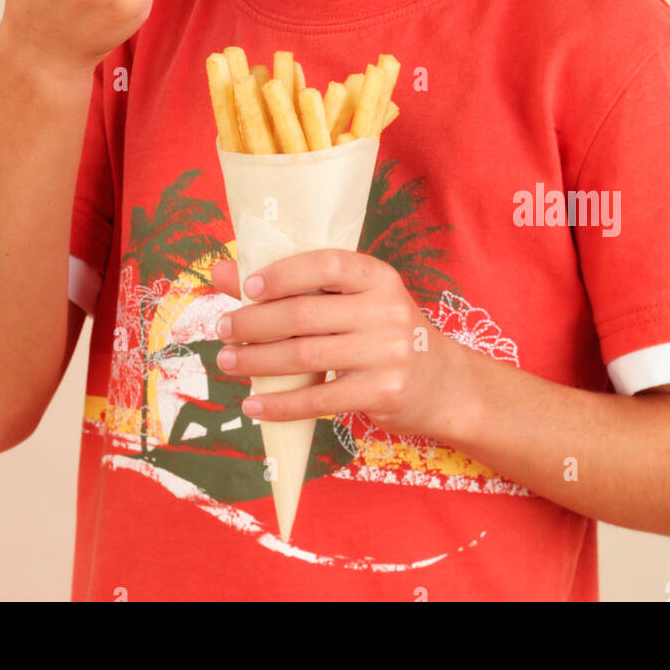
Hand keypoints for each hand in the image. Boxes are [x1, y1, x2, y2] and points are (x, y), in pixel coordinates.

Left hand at [208, 252, 460, 439]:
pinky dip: (279, 405)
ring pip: (305, 357)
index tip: (248, 286)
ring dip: (256, 362)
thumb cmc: (386, 335)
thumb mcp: (355, 301)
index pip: (326, 264)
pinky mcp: (381, 393)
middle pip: (304, 314)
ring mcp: (386, 353)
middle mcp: (386, 310)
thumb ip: (295, 285)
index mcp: (378, 277)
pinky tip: (254, 405)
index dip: (283, 273)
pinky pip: (318, 400)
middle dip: (254, 323)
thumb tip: (224, 270)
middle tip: (223, 330)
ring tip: (228, 362)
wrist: (446, 385)